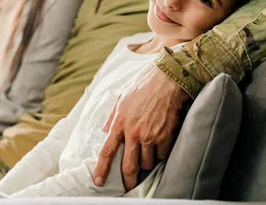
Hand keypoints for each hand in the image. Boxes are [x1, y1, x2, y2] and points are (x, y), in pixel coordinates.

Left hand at [93, 66, 191, 190]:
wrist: (167, 80)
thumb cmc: (143, 86)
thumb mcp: (121, 98)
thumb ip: (112, 116)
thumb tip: (105, 129)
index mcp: (119, 123)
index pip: (107, 151)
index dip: (102, 169)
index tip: (99, 181)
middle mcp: (133, 133)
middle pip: (128, 166)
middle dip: (128, 180)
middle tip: (128, 186)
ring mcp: (150, 136)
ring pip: (147, 163)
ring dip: (146, 163)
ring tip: (147, 154)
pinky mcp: (165, 137)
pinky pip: (161, 155)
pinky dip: (160, 154)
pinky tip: (160, 145)